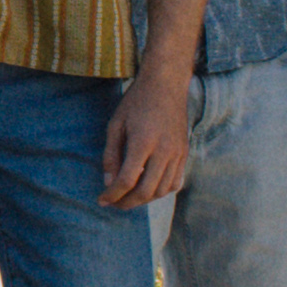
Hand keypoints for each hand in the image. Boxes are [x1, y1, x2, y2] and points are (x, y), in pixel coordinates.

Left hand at [99, 68, 191, 207]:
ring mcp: (178, 154)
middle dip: (127, 202)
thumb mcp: (116, 124)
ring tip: (128, 196)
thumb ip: (111, 155)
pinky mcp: (184, 153)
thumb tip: (109, 182)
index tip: (102, 199)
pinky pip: (175, 182)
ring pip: (162, 191)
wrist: (166, 84)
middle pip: (146, 191)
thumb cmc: (136, 102)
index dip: (112, 194)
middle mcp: (164, 151)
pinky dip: (161, 191)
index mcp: (143, 142)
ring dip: (143, 199)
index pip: (127, 180)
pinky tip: (148, 187)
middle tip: (113, 202)